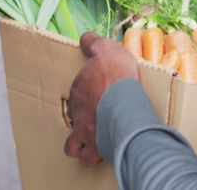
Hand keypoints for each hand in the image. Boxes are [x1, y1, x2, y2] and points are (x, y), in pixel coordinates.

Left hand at [64, 32, 140, 165]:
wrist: (122, 96)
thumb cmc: (115, 73)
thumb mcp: (105, 48)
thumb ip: (93, 43)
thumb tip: (85, 38)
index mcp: (79, 89)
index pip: (76, 97)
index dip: (86, 98)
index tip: (97, 98)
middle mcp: (78, 111)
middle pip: (74, 120)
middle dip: (82, 122)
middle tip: (95, 121)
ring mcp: (85, 131)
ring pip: (74, 146)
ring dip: (80, 146)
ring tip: (90, 144)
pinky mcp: (96, 146)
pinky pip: (88, 158)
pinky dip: (91, 157)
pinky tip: (98, 154)